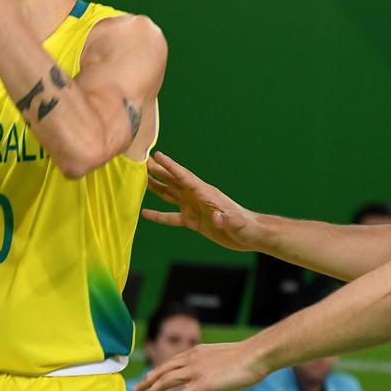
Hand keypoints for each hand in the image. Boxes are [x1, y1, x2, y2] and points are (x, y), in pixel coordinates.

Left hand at [133, 341, 268, 390]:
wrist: (256, 354)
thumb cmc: (248, 356)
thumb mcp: (224, 356)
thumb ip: (213, 363)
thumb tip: (212, 372)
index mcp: (196, 351)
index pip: (171, 362)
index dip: (158, 371)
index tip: (149, 377)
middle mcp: (191, 359)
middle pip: (162, 370)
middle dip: (148, 380)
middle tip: (136, 389)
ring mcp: (195, 372)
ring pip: (165, 383)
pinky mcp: (202, 385)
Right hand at [142, 151, 261, 251]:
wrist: (251, 235)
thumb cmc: (247, 227)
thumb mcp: (238, 223)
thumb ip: (226, 219)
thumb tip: (216, 217)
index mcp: (205, 193)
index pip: (184, 176)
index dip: (170, 166)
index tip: (157, 155)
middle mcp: (196, 197)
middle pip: (173, 180)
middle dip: (158, 170)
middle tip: (141, 160)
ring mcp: (193, 207)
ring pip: (169, 193)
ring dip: (155, 186)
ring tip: (140, 178)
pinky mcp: (192, 221)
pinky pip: (171, 216)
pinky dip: (158, 215)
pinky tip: (145, 213)